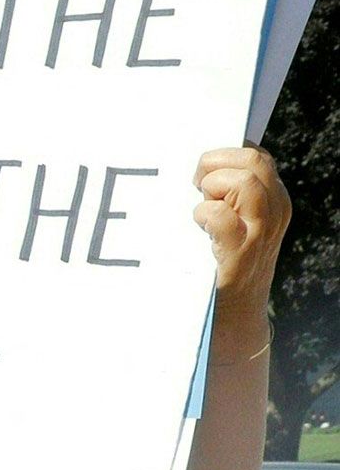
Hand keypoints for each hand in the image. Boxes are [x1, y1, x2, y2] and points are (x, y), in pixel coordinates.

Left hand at [197, 147, 288, 335]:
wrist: (234, 313)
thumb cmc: (223, 262)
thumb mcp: (235, 222)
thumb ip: (228, 196)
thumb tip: (198, 169)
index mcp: (274, 199)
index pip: (257, 156)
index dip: (225, 156)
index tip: (203, 176)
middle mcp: (274, 210)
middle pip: (253, 160)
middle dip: (216, 164)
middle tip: (196, 186)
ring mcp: (260, 230)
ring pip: (245, 181)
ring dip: (212, 187)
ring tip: (201, 207)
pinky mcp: (240, 251)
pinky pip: (221, 216)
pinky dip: (202, 215)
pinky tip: (197, 228)